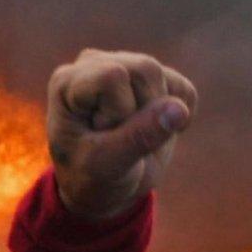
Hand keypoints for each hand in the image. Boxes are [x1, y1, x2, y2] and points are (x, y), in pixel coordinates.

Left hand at [45, 49, 196, 219]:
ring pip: (163, 76)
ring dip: (159, 116)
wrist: (102, 187)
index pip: (113, 77)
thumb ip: (139, 137)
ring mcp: (122, 65)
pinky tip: (155, 130)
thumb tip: (179, 108)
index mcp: (67, 82)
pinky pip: (183, 89)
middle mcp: (92, 64)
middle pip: (144, 69)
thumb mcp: (108, 165)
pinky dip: (180, 116)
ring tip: (132, 134)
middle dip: (143, 114)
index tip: (102, 137)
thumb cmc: (91, 177)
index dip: (120, 112)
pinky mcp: (151, 78)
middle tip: (119, 139)